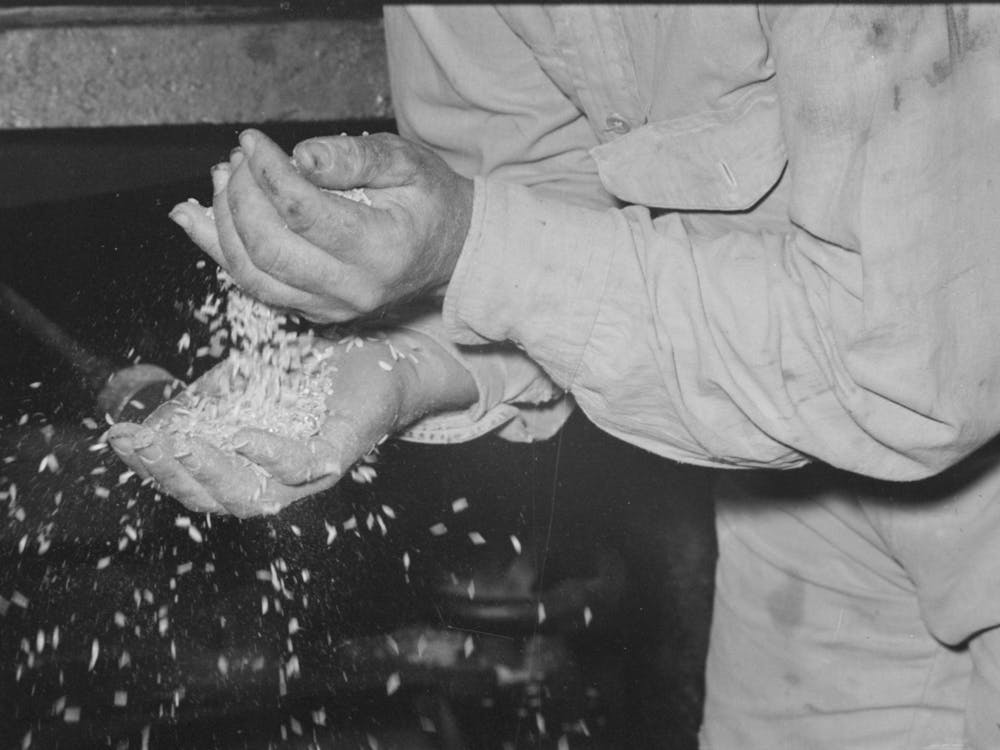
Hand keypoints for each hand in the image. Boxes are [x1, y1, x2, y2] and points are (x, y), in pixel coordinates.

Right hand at [105, 331, 476, 516]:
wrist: (372, 352)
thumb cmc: (306, 372)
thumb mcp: (238, 382)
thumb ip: (198, 405)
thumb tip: (145, 425)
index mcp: (244, 467)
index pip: (190, 481)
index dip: (151, 464)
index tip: (117, 438)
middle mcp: (273, 481)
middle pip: (213, 498)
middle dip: (169, 472)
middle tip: (138, 443)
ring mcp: (306, 474)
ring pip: (253, 494)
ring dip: (213, 472)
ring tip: (181, 445)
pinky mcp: (338, 454)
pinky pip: (302, 466)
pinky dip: (270, 454)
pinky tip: (242, 436)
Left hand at [168, 129, 473, 323]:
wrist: (452, 251)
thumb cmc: (429, 201)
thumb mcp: (406, 162)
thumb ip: (354, 156)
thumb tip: (299, 158)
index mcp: (381, 250)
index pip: (303, 213)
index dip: (267, 172)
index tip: (251, 140)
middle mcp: (354, 290)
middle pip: (269, 249)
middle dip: (240, 198)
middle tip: (237, 160)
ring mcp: (333, 308)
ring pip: (253, 276)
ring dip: (223, 226)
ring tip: (223, 181)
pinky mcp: (315, 312)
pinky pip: (256, 288)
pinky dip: (220, 252)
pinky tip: (195, 218)